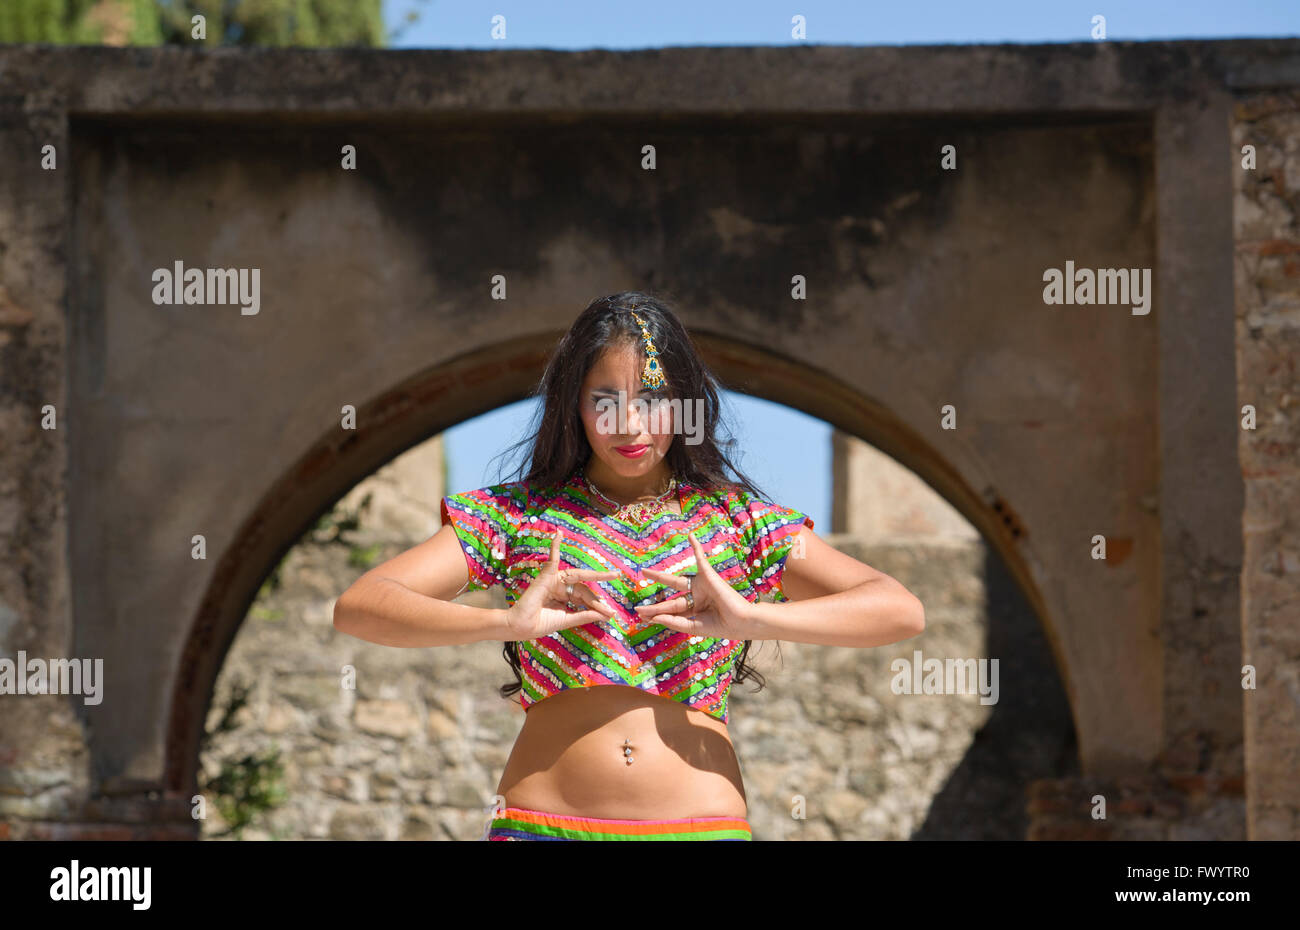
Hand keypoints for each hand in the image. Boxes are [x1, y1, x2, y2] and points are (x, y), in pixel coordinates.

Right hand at [504, 528, 619, 638]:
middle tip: (610, 610)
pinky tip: (559, 534)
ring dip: (596, 575)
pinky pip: (553, 558)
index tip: (610, 614)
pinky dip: (555, 545)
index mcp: (565, 597)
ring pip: (579, 577)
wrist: (521, 627)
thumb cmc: (540, 624)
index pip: (585, 598)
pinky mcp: (547, 575)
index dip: (597, 606)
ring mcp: (554, 580)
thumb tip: (606, 614)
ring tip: (613, 575)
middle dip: (596, 600)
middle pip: (584, 590)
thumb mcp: (568, 619)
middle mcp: (561, 587)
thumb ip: (585, 615)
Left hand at [633, 529, 755, 638]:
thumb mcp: (693, 626)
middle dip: (655, 606)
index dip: (657, 615)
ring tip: (644, 572)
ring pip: (675, 581)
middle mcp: (695, 596)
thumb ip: (674, 622)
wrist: (740, 621)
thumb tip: (654, 617)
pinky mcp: (708, 575)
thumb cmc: (721, 626)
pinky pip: (700, 558)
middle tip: (638, 608)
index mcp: (694, 610)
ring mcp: (701, 585)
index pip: (672, 612)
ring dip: (659, 576)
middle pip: (670, 600)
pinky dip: (696, 547)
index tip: (643, 618)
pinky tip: (690, 536)